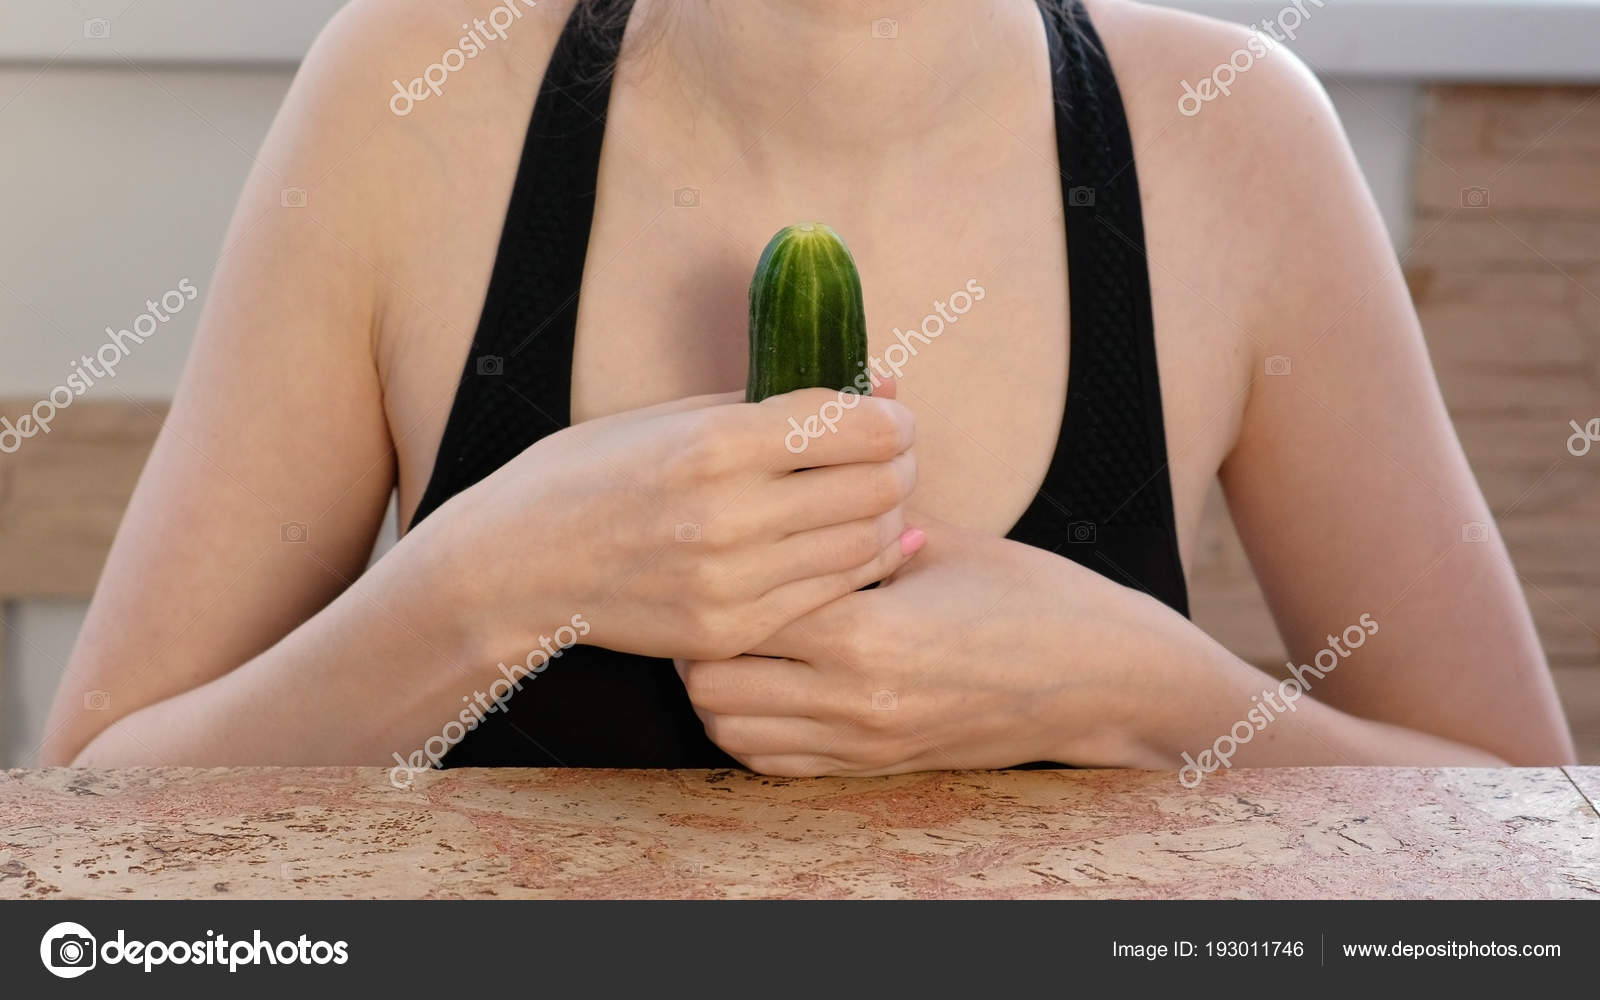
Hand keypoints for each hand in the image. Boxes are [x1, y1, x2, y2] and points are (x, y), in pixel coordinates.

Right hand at [438, 386, 919, 661]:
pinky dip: (855, 564)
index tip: (890, 415)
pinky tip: (848, 542)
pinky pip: (831, 595)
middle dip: (898, 463)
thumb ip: (779, 401)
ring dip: (884, 515)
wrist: (513, 569)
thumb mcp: (671, 417)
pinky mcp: (730, 632)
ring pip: (865, 544)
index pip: (856, 427)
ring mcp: (730, 585)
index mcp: (713, 446)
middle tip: (891, 455)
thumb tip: (881, 380)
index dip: (892, 418)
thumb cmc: (589, 475)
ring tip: (868, 496)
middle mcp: (727, 517)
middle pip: (875, 486)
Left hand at [676, 517, 1171, 774]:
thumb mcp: (946, 541)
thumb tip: (819, 440)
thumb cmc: (1031, 597)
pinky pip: (768, 761)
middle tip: (717, 586)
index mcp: (870, 635)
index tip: (725, 539)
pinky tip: (767, 677)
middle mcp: (854, 702)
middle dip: (701, 632)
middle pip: (712, 681)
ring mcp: (861, 744)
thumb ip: (864, 512)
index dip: (723, 572)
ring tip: (737, 631)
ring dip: (716, 681)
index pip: (743, 609)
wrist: (1100, 680)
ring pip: (728, 728)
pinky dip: (747, 723)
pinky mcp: (871, 766)